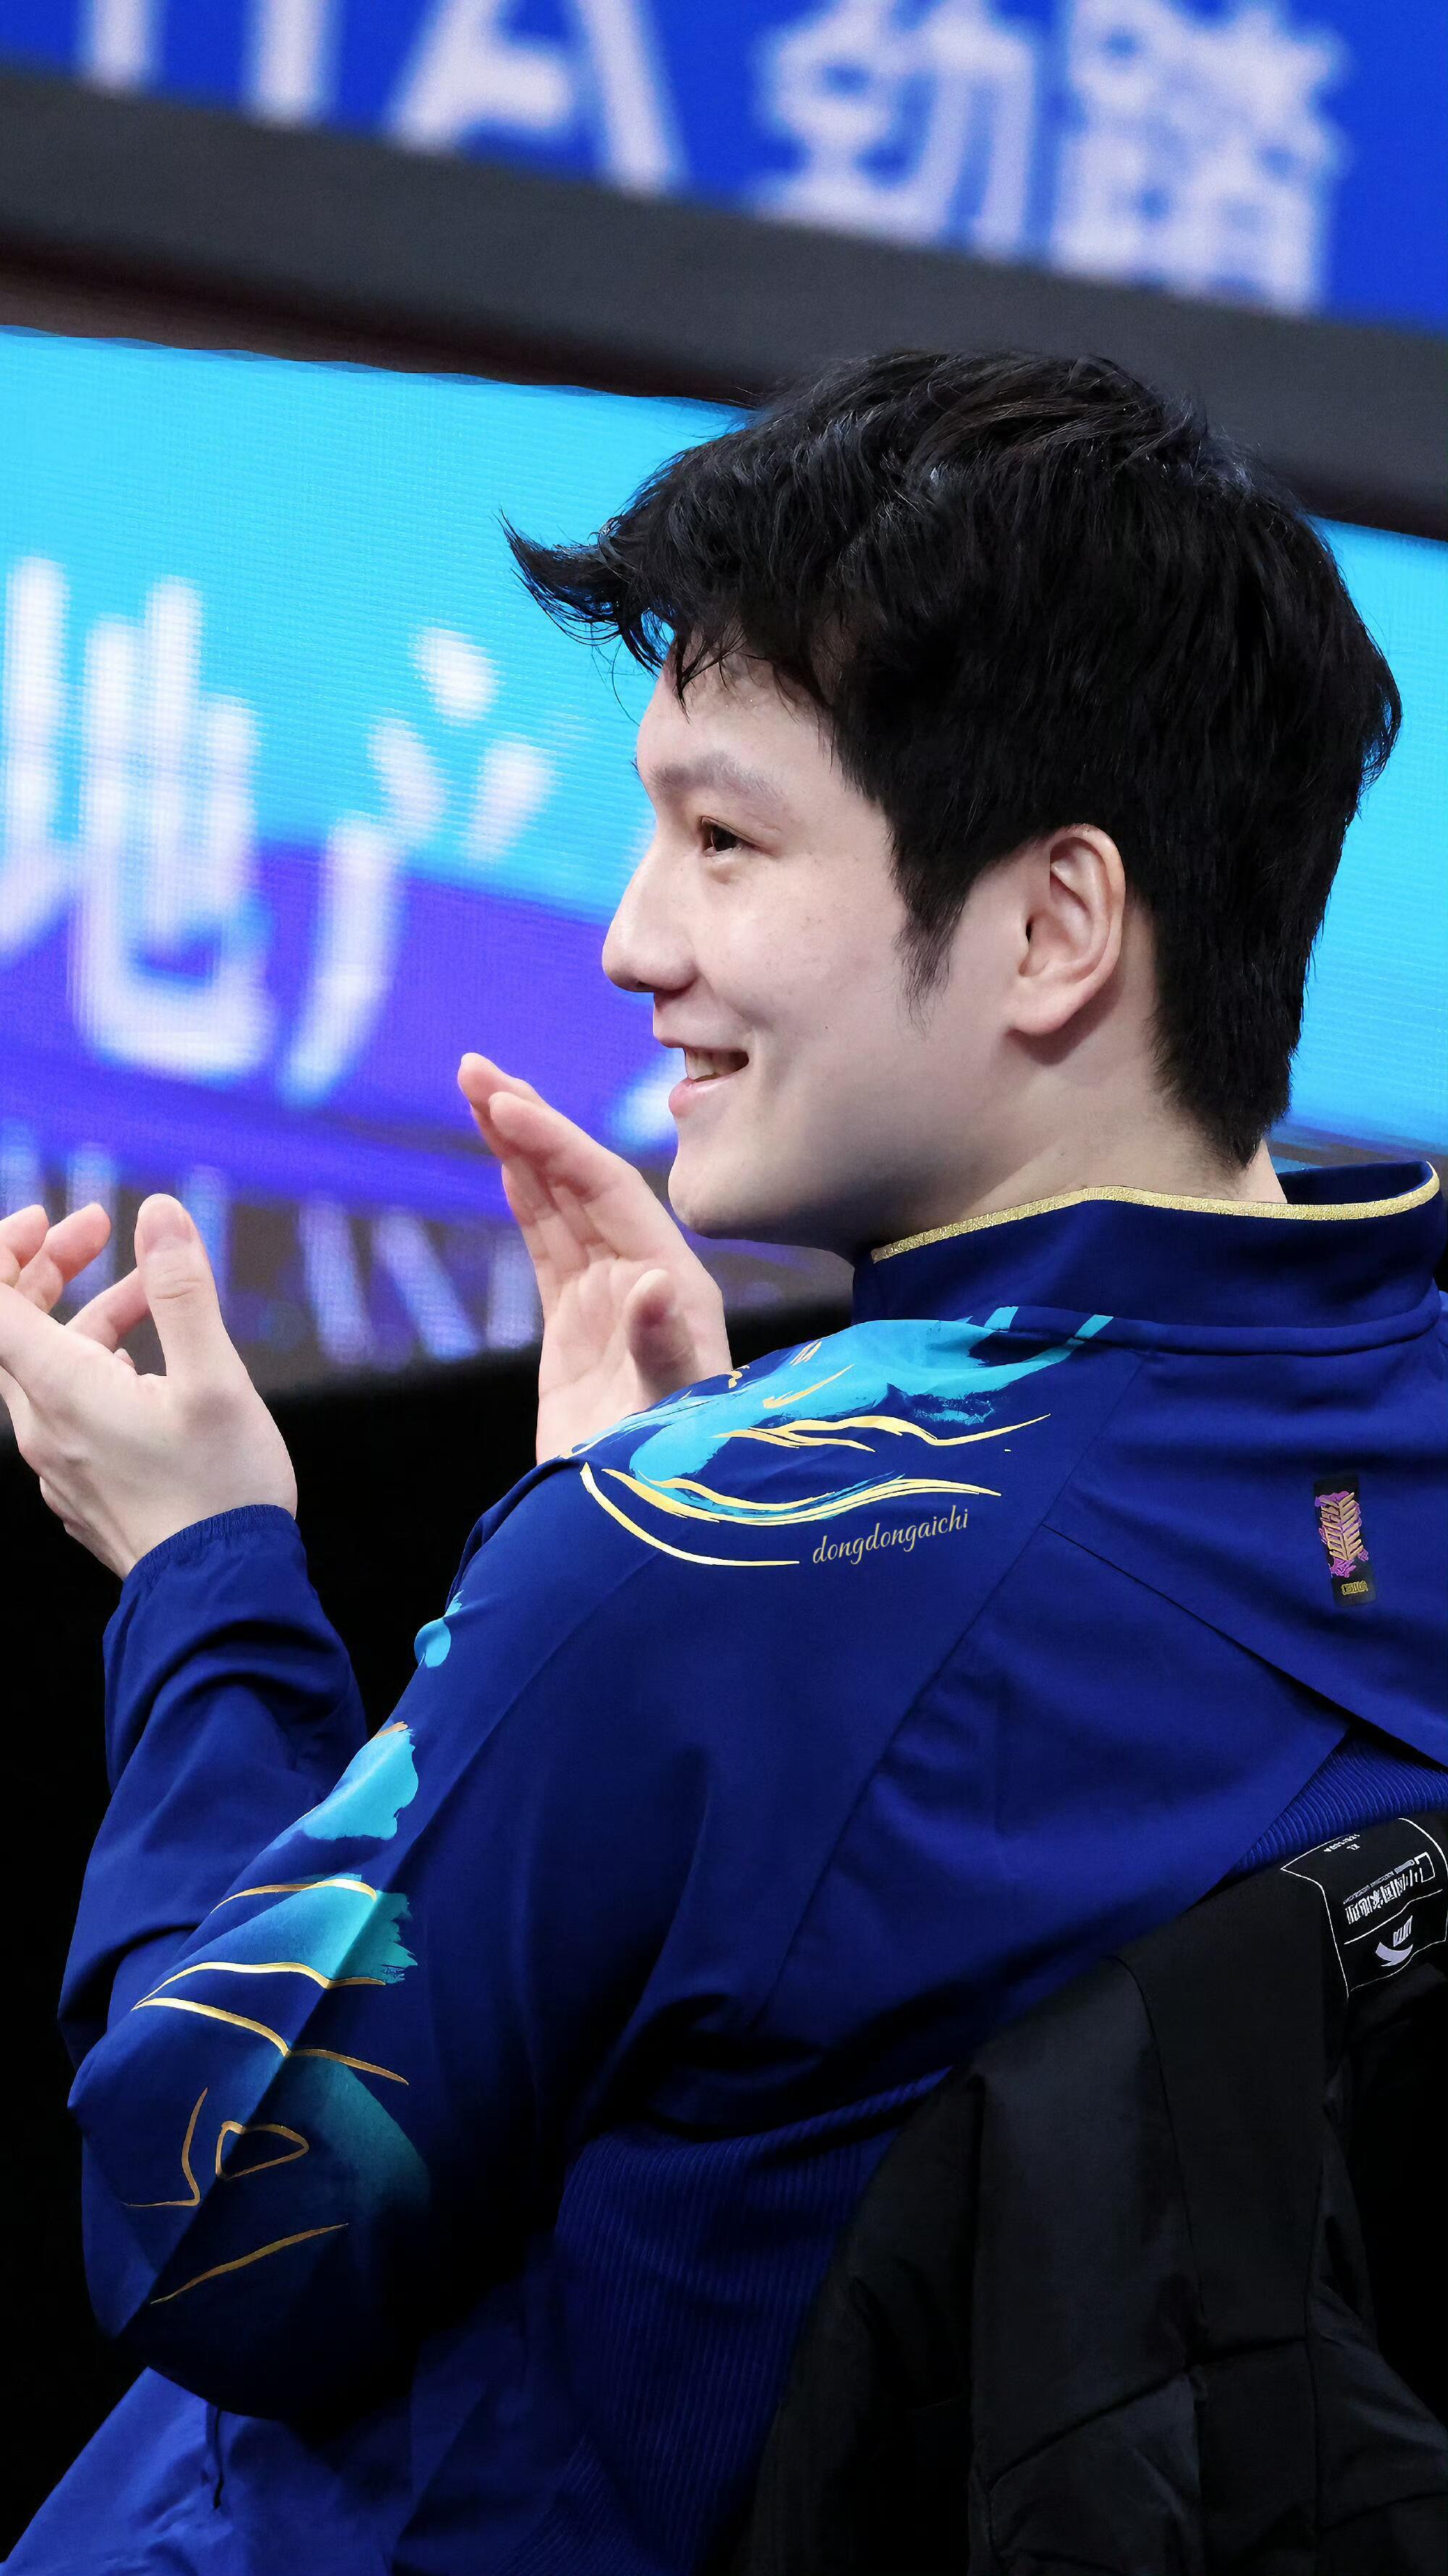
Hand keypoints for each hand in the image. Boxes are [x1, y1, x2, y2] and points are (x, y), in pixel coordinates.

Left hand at [0, 1194, 296, 1577]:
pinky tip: (150, 1369)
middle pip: (13, 1330)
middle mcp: (44, 1430)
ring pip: (49, 1370)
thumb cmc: (222, 1491)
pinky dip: (99, 1367)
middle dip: (52, 1268)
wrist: (222, 1598)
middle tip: (105, 1230)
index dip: (10, 1247)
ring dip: (90, 1317)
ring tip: (155, 1296)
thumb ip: (182, 1291)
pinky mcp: (84, 1491)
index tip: (59, 1218)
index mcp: (62, 1393)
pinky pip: (70, 1411)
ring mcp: (60, 1466)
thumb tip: (158, 1213)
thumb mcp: (216, 1379)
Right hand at [459, 1053, 733, 1459]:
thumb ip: (664, 1348)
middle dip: (530, 1122)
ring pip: (560, 1203)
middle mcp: (646, 1276)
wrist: (637, 1528)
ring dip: (520, 1147)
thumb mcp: (671, 1413)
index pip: (608, 1191)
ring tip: (475, 1089)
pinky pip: (548, 1242)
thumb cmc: (667, 1472)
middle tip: (471, 1068)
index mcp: (673, 1282)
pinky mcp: (576, 1324)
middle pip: (582, 1180)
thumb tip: (651, 1283)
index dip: (556, 1144)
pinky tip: (502, 1157)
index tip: (503, 1103)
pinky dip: (524, 1196)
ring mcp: (609, 1297)